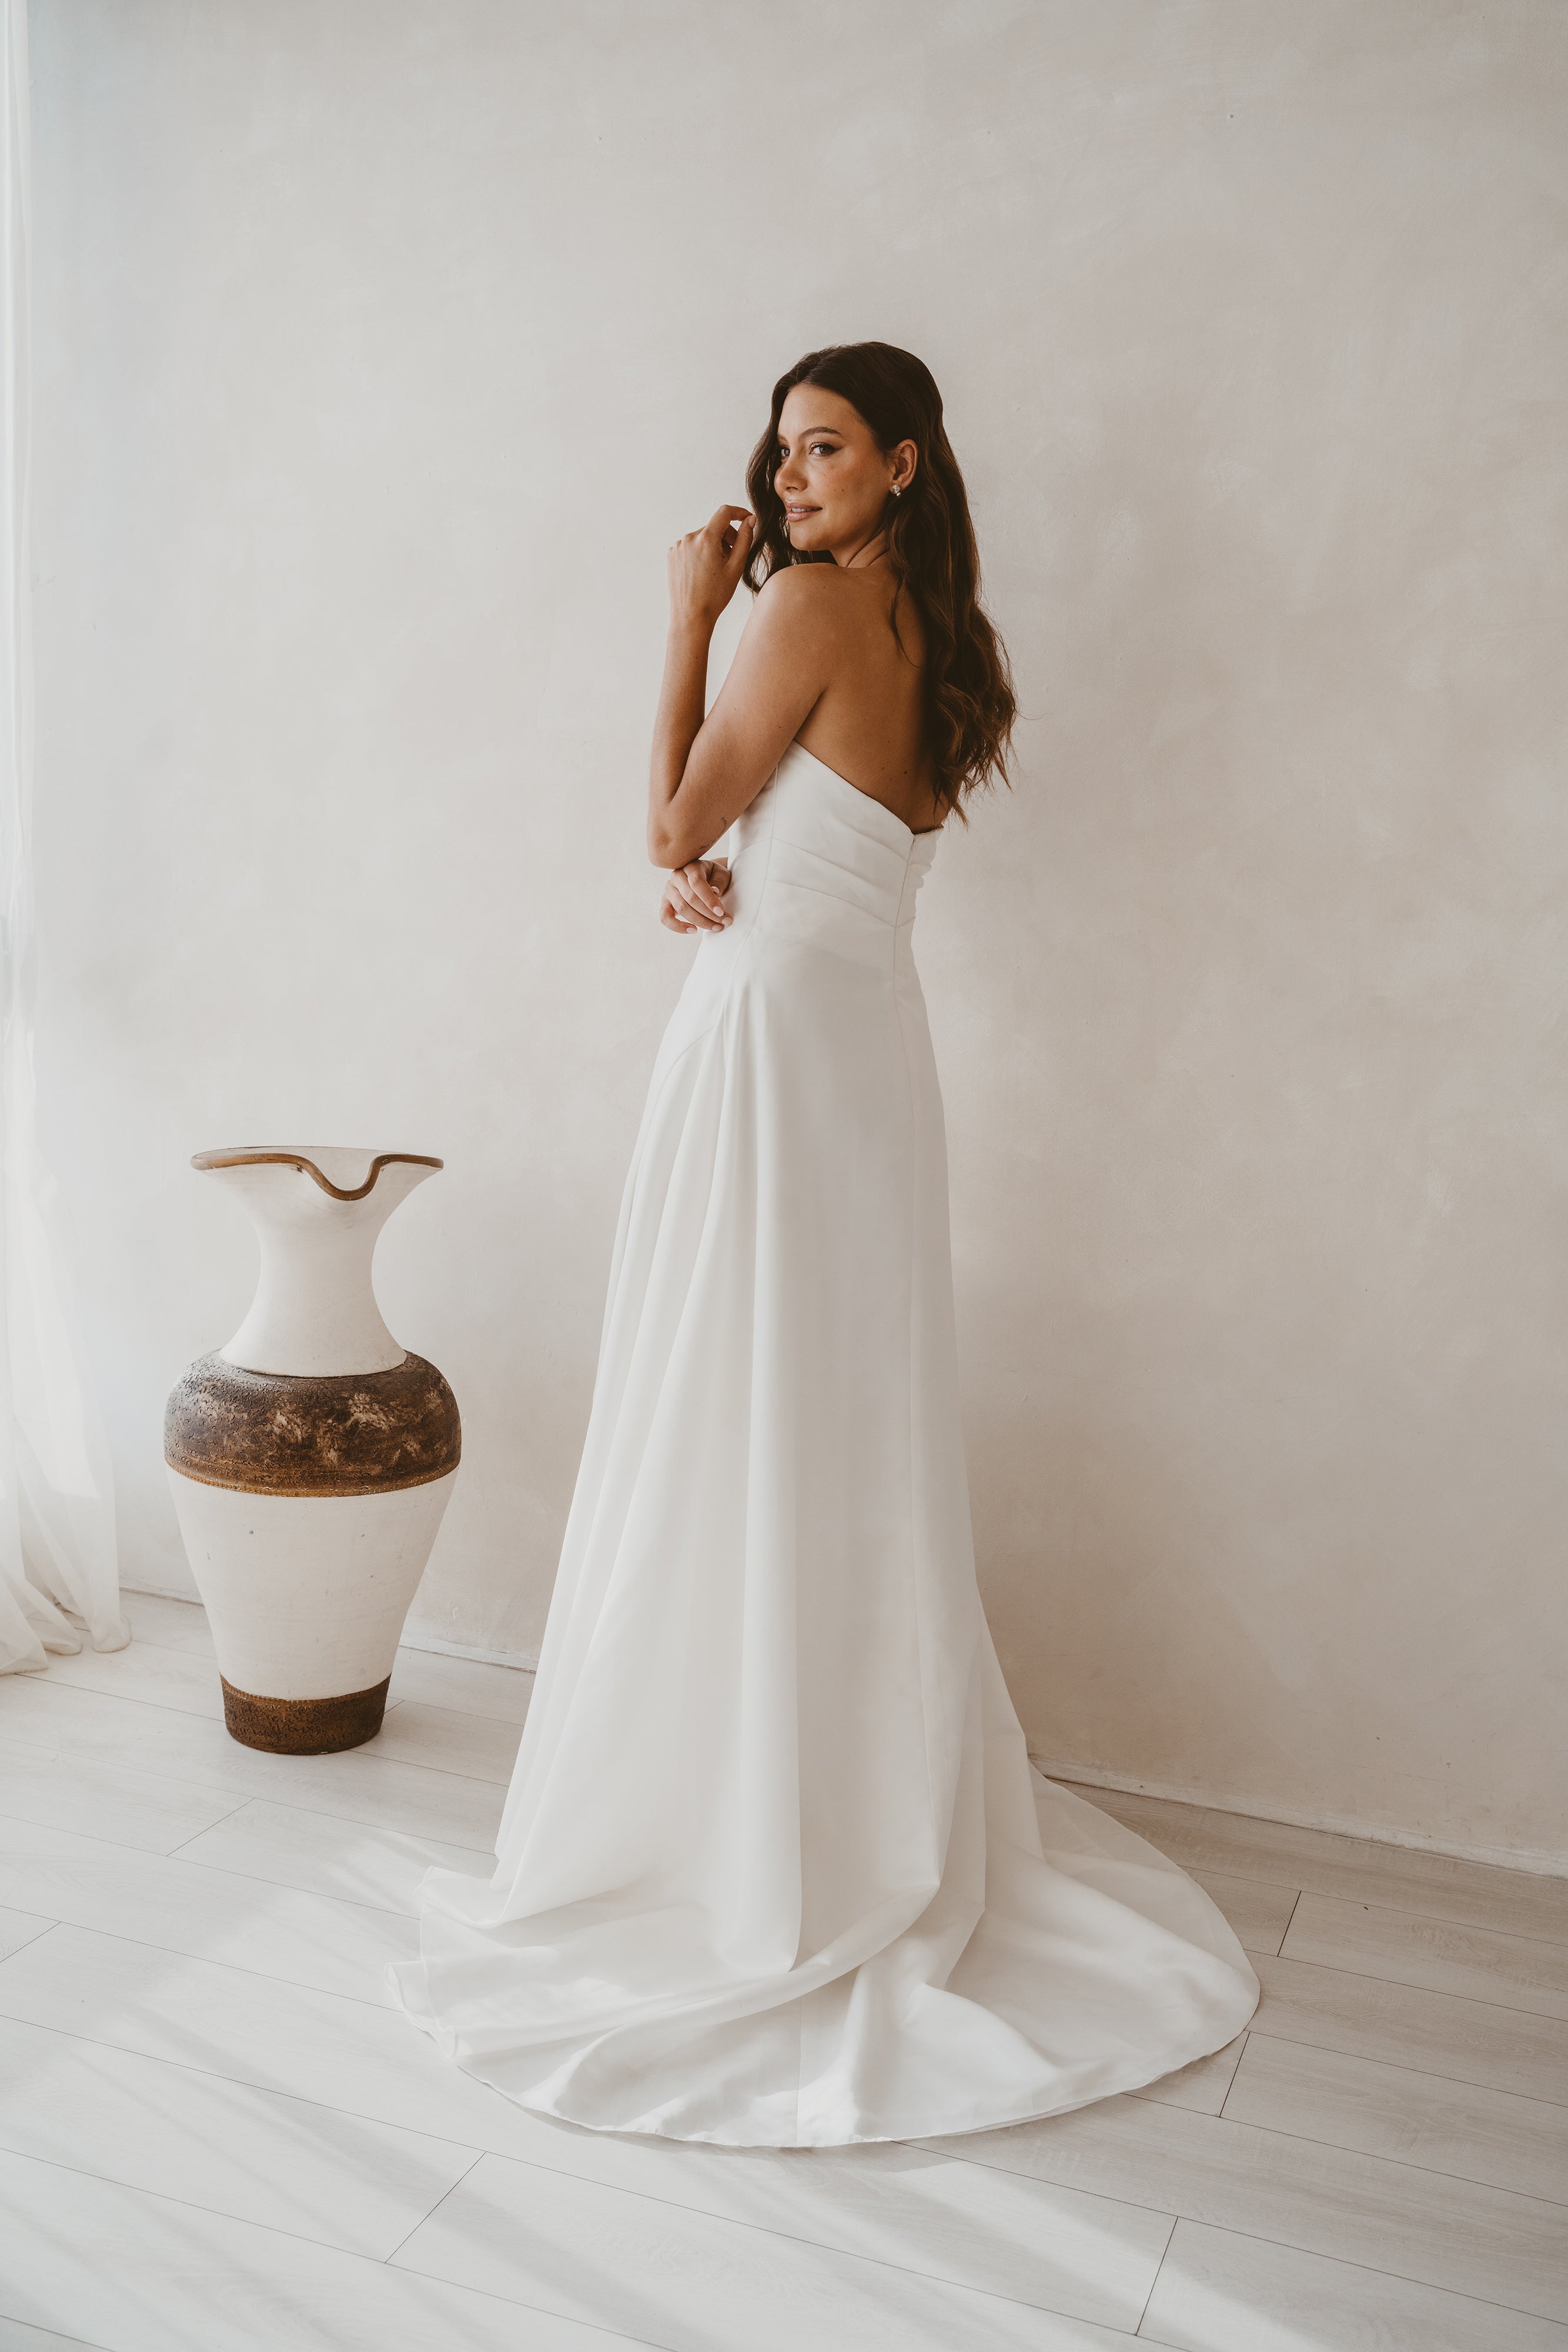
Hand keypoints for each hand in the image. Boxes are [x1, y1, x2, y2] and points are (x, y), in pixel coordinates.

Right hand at [660, 860, 731, 935]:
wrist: (706, 879)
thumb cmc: (715, 877)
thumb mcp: (722, 875)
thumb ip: (719, 882)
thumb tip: (715, 892)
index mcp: (691, 866)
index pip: (696, 882)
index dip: (709, 898)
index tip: (721, 912)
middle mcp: (676, 876)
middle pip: (689, 897)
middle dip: (708, 913)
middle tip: (724, 922)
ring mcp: (669, 890)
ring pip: (681, 908)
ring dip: (700, 921)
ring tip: (716, 927)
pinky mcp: (665, 903)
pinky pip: (665, 917)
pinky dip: (677, 927)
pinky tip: (693, 931)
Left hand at [667, 507, 753, 630]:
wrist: (691, 616)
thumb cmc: (715, 595)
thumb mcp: (736, 567)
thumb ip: (745, 539)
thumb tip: (750, 519)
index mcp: (706, 539)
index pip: (725, 512)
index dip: (739, 513)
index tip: (747, 519)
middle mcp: (689, 538)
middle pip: (715, 527)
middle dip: (727, 538)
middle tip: (732, 559)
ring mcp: (678, 546)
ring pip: (703, 537)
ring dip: (714, 546)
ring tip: (716, 569)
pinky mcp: (672, 554)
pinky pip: (691, 546)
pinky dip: (701, 552)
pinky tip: (703, 571)